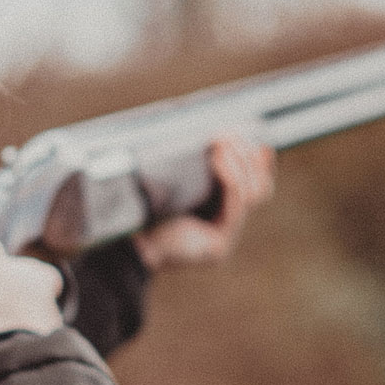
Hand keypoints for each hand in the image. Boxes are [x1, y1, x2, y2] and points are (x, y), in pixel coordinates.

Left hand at [132, 136, 274, 270]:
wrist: (125, 240)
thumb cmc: (144, 205)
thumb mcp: (177, 176)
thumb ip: (202, 161)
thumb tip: (226, 136)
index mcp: (216, 210)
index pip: (256, 185)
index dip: (259, 163)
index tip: (257, 141)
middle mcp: (224, 227)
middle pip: (259, 189)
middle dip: (247, 157)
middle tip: (228, 136)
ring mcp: (224, 240)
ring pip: (252, 195)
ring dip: (240, 165)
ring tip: (220, 145)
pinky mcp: (218, 248)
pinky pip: (235, 208)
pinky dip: (231, 180)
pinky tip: (219, 159)